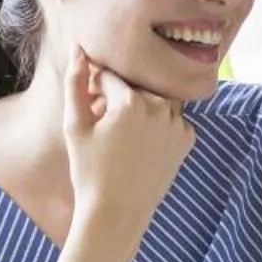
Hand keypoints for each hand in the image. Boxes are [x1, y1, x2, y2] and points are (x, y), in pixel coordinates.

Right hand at [62, 46, 194, 241]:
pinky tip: (141, 146)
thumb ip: (75, 82)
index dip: (94, 89)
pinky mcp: (187, 140)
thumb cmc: (89, 171)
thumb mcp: (74, 125)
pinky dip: (158, 124)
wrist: (116, 213)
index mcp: (132, 100)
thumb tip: (79, 47)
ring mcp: (178, 124)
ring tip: (122, 135)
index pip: (109, 75)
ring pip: (156, 99)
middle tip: (104, 124)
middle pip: (135, 85)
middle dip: (118, 96)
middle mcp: (160, 107)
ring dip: (140, 107)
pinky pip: (171, 119)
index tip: (89, 109)